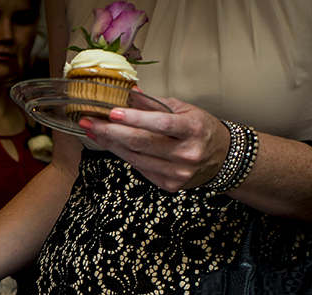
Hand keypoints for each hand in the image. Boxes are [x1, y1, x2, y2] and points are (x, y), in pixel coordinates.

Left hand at [78, 97, 229, 191]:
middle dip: (110, 132)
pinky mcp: (169, 184)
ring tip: (93, 132)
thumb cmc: (200, 129)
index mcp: (193, 129)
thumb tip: (129, 93)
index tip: (112, 112)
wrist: (222, 157)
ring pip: (135, 157)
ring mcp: (178, 172)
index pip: (160, 123)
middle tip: (88, 122)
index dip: (135, 119)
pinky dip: (123, 155)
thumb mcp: (185, 110)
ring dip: (110, 144)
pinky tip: (110, 144)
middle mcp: (187, 153)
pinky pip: (139, 168)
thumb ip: (155, 103)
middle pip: (141, 142)